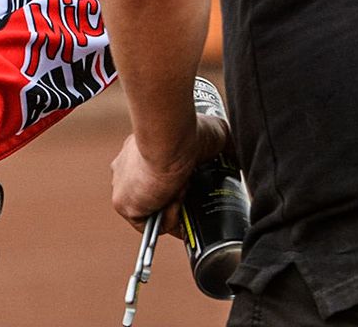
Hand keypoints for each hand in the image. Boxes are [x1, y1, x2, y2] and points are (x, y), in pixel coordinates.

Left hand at [110, 112, 231, 232]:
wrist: (170, 139)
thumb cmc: (188, 132)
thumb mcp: (214, 134)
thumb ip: (225, 145)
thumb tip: (236, 152)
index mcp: (139, 153)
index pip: (154, 178)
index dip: (174, 187)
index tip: (190, 187)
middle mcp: (125, 170)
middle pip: (152, 196)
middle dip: (175, 199)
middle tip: (191, 192)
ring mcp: (122, 187)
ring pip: (154, 211)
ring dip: (175, 206)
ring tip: (183, 190)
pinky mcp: (122, 204)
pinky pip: (149, 225)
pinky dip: (168, 218)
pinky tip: (173, 198)